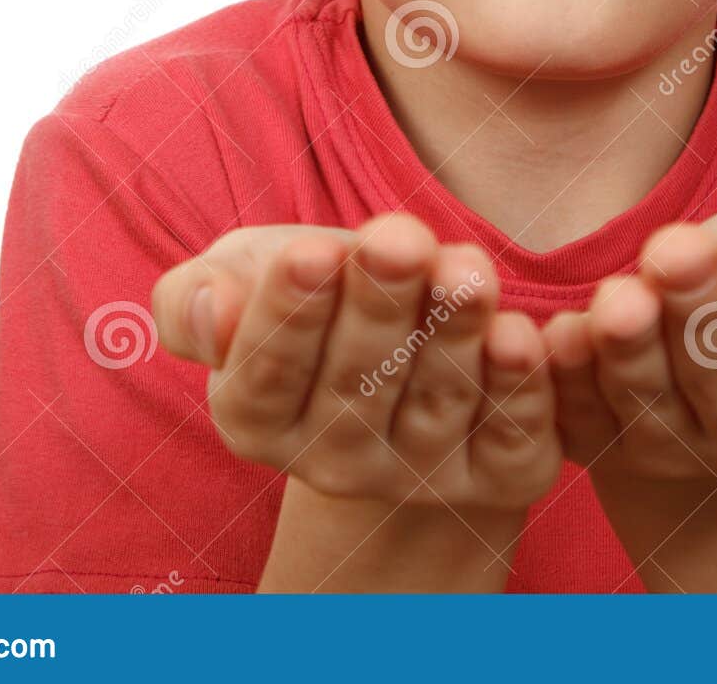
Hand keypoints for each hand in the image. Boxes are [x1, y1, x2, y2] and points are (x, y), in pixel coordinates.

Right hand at [152, 214, 562, 509]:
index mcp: (256, 419)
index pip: (266, 376)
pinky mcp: (500, 473)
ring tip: (464, 269)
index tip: (308, 252)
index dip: (288, 316)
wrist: (407, 337)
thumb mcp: (243, 274)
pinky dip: (520, 390)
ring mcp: (421, 475)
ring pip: (438, 403)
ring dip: (455, 336)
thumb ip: (195, 297)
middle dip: (380, 308)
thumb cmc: (315, 289)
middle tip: (398, 240)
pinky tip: (521, 334)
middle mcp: (335, 462)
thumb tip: (211, 312)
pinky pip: (512, 436)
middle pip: (357, 387)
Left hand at [542, 191, 716, 485]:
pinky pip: (583, 419)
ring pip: (652, 405)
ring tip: (620, 297)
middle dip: (698, 317)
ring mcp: (681, 451)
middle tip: (676, 255)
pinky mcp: (609, 446)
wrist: (705, 309)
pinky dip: (569, 378)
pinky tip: (561, 334)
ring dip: (631, 351)